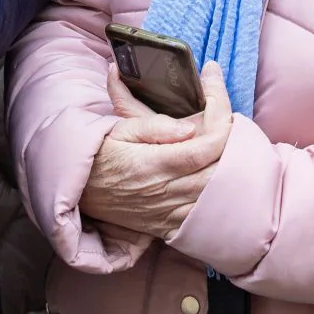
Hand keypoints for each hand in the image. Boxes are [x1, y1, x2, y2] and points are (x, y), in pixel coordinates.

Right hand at [80, 60, 232, 239]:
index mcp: (153, 164)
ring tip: (229, 140)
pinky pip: (205, 214)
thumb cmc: (99, 155)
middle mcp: (165, 191)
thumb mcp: (119, 130)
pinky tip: (219, 174)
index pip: (206, 146)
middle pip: (220, 170)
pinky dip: (219, 194)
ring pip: (217, 194)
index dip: (222, 118)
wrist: (78, 192)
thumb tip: (189, 128)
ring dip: (231, 166)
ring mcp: (169, 212)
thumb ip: (155, 127)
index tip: (217, 89)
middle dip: (235, 141)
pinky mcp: (169, 225)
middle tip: (229, 116)